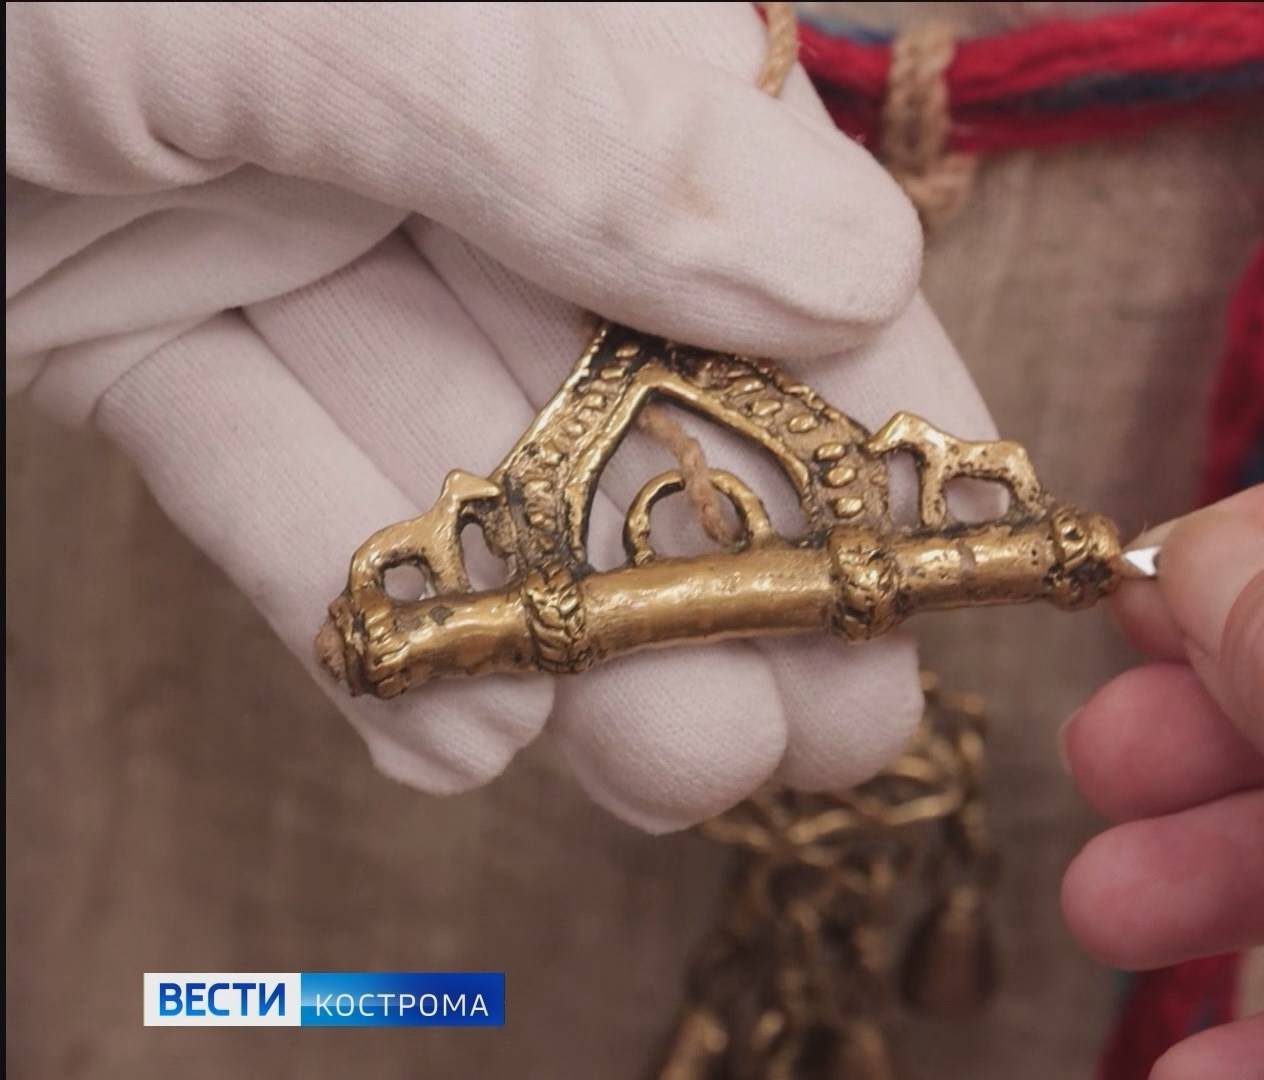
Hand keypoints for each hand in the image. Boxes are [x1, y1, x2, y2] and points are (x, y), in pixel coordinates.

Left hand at [6, 3, 994, 830]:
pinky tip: (443, 742)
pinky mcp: (119, 320)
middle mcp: (425, 114)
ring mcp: (266, 218)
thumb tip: (849, 269)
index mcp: (533, 13)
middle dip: (732, 560)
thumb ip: (580, 124)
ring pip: (454, 448)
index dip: (876, 389)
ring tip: (665, 766)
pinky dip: (343, 608)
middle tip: (827, 727)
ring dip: (559, 629)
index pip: (758, 213)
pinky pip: (258, 475)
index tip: (956, 555)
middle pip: (625, 368)